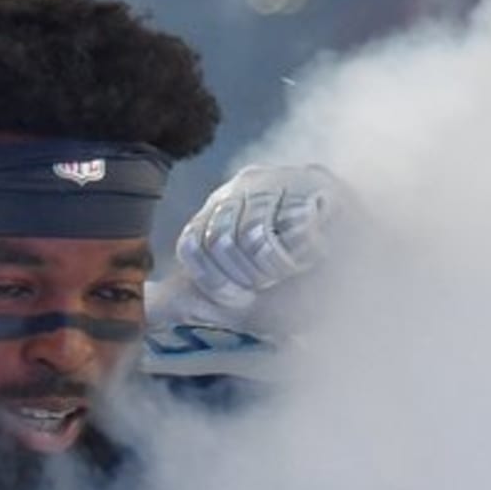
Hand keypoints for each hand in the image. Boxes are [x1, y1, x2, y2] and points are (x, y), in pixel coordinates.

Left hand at [175, 164, 347, 310]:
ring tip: (297, 267)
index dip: (215, 282)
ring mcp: (282, 179)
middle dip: (248, 278)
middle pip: (219, 241)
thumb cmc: (290, 292)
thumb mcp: (224, 299)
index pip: (191, 245)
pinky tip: (321, 253)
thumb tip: (132, 310)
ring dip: (278, 268)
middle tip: (274, 282)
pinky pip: (296, 227)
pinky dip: (308, 255)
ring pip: (254, 236)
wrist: (358, 279)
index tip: (242, 296)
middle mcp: (244, 186)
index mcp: (217, 210)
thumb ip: (176, 303)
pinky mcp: (321, 185)